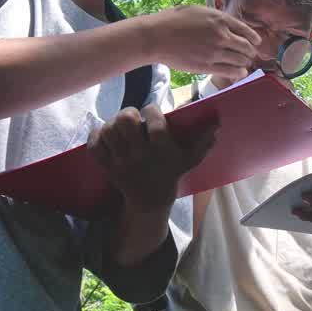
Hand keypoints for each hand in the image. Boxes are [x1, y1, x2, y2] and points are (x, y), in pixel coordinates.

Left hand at [88, 105, 217, 214]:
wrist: (150, 200)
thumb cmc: (171, 173)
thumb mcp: (191, 159)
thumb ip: (204, 141)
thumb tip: (217, 124)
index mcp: (161, 149)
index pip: (153, 118)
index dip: (152, 109)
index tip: (153, 113)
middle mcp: (140, 154)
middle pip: (125, 120)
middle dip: (128, 113)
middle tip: (133, 118)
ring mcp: (121, 161)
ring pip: (108, 130)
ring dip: (112, 123)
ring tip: (120, 127)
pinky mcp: (107, 167)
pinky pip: (94, 145)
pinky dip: (96, 136)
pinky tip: (106, 135)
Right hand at [144, 5, 261, 76]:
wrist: (156, 36)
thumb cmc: (172, 21)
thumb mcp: (198, 11)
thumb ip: (215, 18)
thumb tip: (227, 24)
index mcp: (219, 19)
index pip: (245, 30)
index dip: (254, 37)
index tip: (256, 42)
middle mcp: (221, 34)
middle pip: (246, 46)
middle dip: (251, 51)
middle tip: (251, 55)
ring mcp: (215, 51)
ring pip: (241, 60)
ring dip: (245, 62)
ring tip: (245, 64)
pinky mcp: (207, 66)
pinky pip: (230, 71)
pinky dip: (238, 73)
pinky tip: (240, 73)